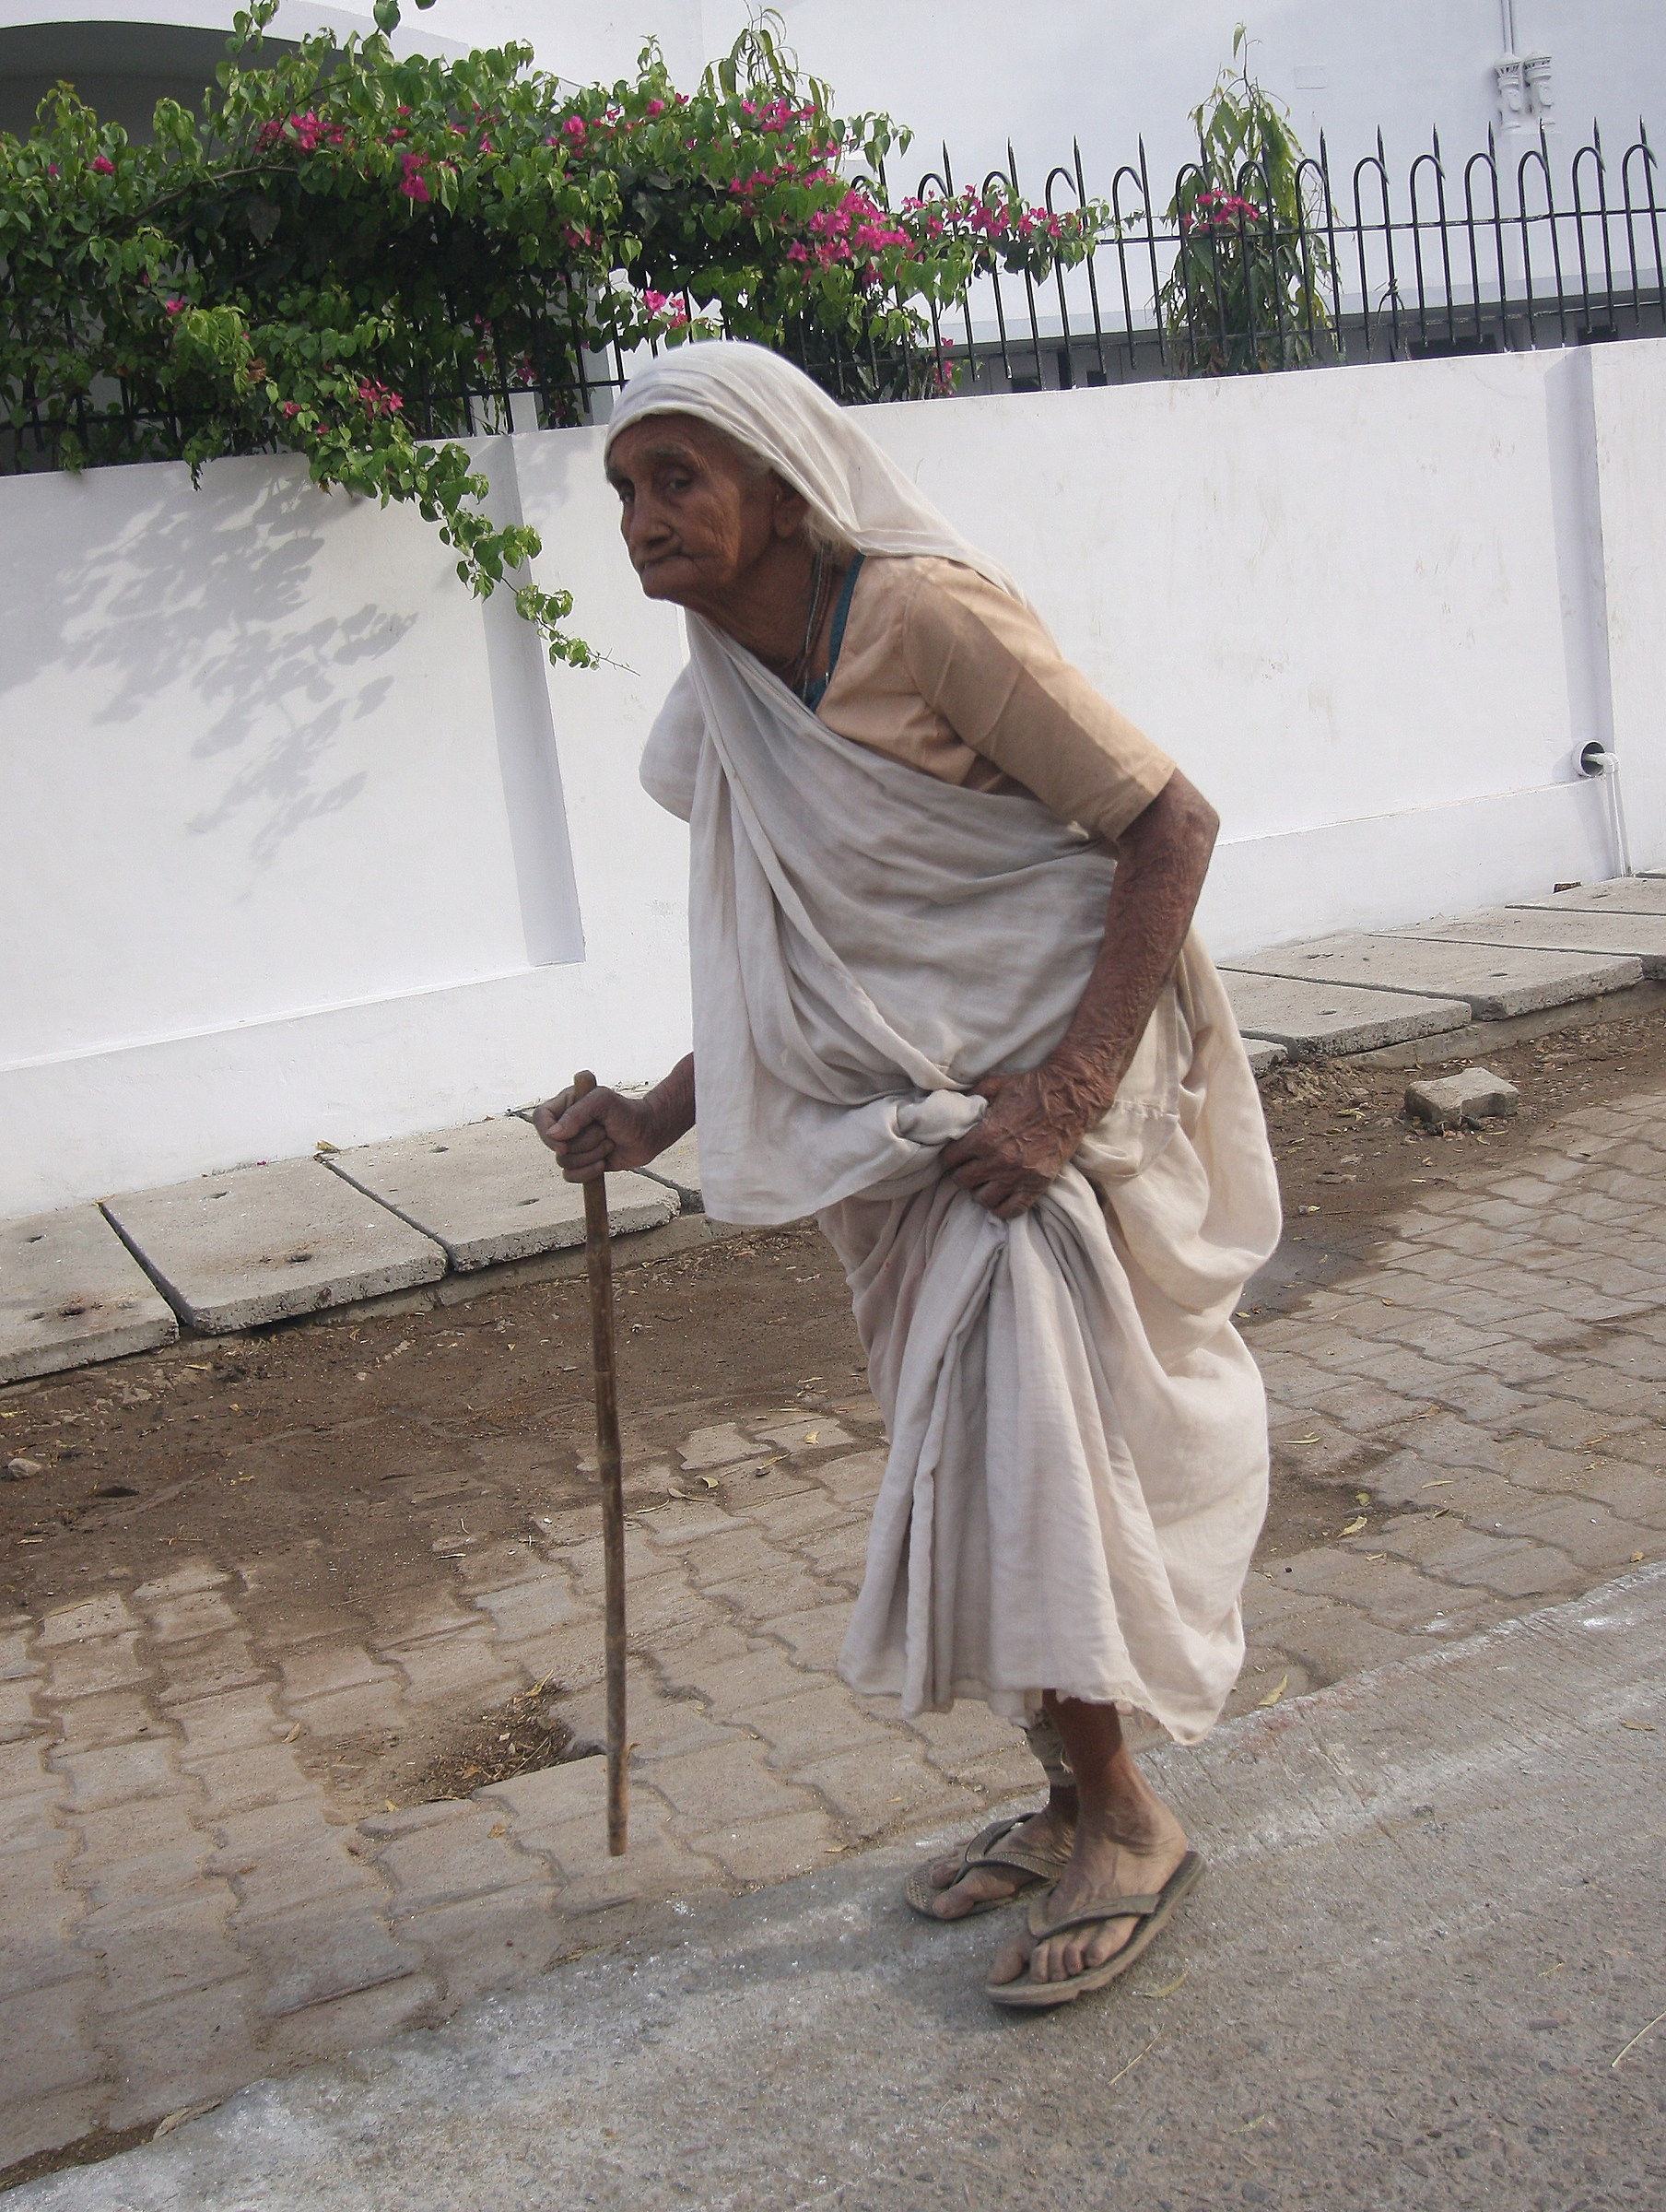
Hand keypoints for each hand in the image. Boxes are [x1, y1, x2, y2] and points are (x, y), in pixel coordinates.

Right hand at [531, 1085, 659, 1182]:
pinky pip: (570, 1176)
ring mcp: (574, 1145)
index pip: (541, 1118)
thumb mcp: (603, 1102)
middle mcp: (566, 1125)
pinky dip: (587, 1173)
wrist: (649, 1133)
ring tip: (609, 1144)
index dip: (548, 1135)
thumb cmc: (628, 1112)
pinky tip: (604, 1163)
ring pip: (564, 1162)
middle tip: (604, 1132)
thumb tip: (554, 1134)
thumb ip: (577, 1113)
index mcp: (567, 1104)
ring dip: (591, 1156)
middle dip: (583, 1144)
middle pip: (555, 1145)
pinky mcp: (582, 1163)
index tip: (564, 1145)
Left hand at [939, 1067, 1090, 1218]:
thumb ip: (969, 1099)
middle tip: (969, 1165)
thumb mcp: (993, 1085)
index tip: (955, 1153)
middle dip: (961, 1172)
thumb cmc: (1031, 1088)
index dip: (950, 1156)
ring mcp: (1019, 1176)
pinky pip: (1010, 1211)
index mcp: (984, 1137)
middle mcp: (999, 1160)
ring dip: (980, 1189)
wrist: (1070, 1098)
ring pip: (982, 1199)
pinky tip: (1001, 1193)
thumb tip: (951, 1110)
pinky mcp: (1037, 1185)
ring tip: (985, 1179)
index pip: (949, 1160)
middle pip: (962, 1181)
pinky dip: (1001, 1206)